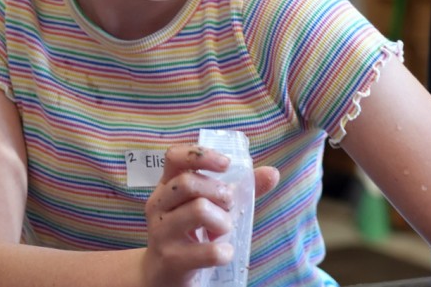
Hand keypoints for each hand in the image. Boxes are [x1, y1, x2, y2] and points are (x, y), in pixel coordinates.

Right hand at [142, 144, 278, 286]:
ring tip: (223, 231)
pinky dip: (224, 252)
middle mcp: (159, 205)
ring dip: (223, 221)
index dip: (201, 155)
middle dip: (220, 192)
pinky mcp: (171, 259)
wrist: (160, 276)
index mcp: (166, 187)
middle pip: (188, 183)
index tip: (226, 164)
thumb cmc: (188, 235)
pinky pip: (208, 250)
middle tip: (228, 207)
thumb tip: (271, 172)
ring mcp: (162, 232)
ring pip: (198, 210)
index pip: (174, 158)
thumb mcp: (208, 208)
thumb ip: (238, 190)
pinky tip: (224, 253)